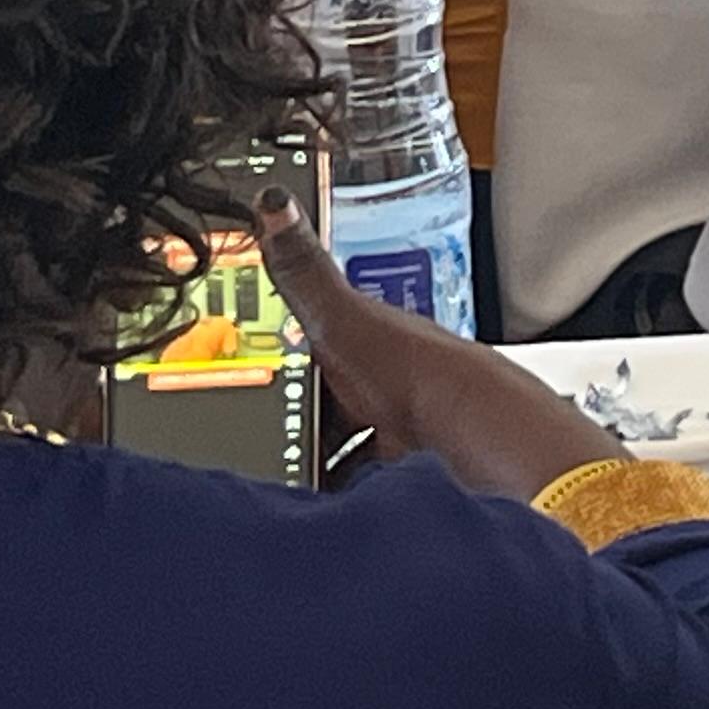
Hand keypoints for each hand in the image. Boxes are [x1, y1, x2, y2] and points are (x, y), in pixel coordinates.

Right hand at [252, 189, 614, 498]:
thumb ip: (303, 270)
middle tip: (243, 437)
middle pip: (320, 404)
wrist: (470, 441)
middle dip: (286, 421)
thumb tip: (272, 202)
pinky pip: (352, 485)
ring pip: (336, 447)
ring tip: (268, 477)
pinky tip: (306, 507)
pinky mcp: (399, 474)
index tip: (238, 375)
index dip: (277, 360)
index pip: (311, 345)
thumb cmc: (416, 372)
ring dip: (307, 461)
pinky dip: (329, 496)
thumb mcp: (343, 320)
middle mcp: (383, 383)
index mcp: (366, 341)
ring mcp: (393, 430)